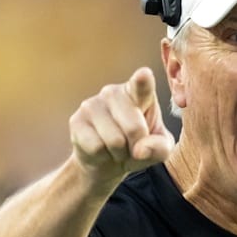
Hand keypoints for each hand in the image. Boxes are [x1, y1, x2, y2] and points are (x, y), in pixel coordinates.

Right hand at [69, 67, 174, 183]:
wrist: (107, 161)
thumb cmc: (139, 147)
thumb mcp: (160, 149)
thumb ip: (159, 148)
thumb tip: (140, 150)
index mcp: (139, 93)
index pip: (142, 84)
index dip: (142, 80)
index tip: (144, 75)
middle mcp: (114, 92)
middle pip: (134, 128)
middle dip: (136, 146)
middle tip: (132, 145)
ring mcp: (92, 104)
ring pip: (115, 141)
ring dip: (119, 153)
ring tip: (117, 148)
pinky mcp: (76, 121)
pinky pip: (96, 148)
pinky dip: (103, 157)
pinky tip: (101, 150)